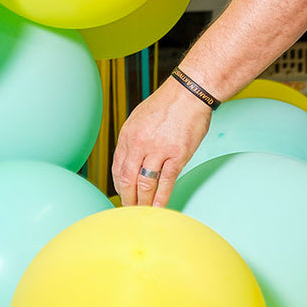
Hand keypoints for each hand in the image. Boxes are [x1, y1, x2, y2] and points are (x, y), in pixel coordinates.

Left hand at [112, 80, 212, 208]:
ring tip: (143, 212)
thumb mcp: (139, 118)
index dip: (119, 185)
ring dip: (143, 202)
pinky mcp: (177, 155)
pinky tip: (159, 207)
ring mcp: (158, 150)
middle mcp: (139, 144)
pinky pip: (166, 181)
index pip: (118, 167)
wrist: (189, 93)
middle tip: (129, 211)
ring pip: (145, 184)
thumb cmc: (167, 104)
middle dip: (127, 198)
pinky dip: (162, 197)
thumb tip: (131, 161)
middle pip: (128, 179)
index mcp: (128, 135)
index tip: (122, 195)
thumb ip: (133, 140)